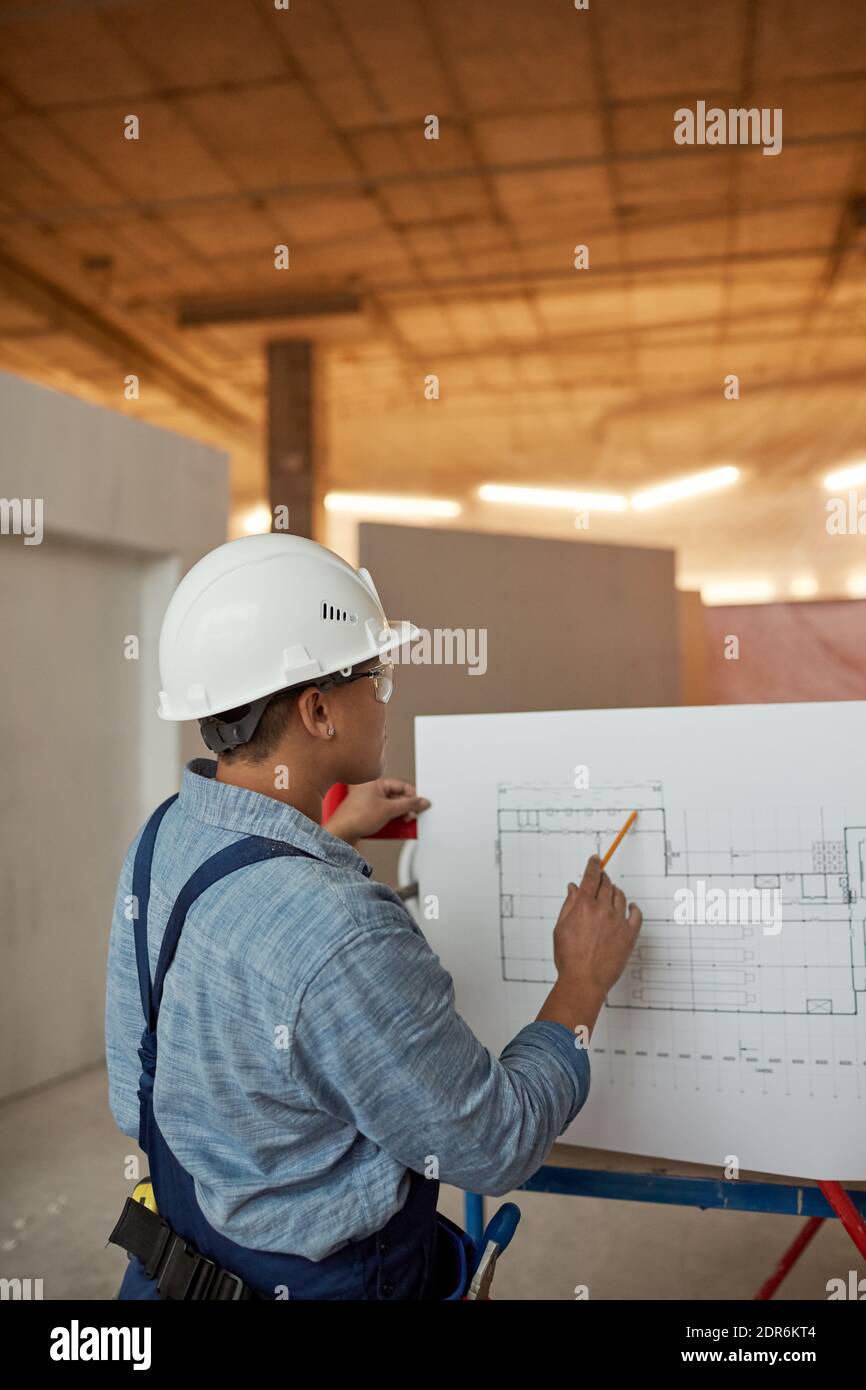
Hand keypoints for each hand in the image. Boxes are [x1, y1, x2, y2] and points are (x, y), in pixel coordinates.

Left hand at [326, 778, 431, 844]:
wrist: (340, 833)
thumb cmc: (355, 817)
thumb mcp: (388, 810)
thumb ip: (408, 805)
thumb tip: (421, 801)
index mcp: (376, 783)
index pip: (401, 785)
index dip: (412, 796)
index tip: (419, 805)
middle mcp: (372, 791)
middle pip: (397, 797)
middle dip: (406, 808)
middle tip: (411, 816)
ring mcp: (368, 803)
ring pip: (391, 808)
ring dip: (399, 816)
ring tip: (403, 823)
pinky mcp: (366, 814)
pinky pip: (384, 815)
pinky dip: (391, 821)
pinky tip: (393, 828)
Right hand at [537, 855, 642, 1035]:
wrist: (584, 981)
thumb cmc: (569, 958)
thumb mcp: (561, 928)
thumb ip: (569, 905)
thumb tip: (572, 888)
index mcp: (583, 906)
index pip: (590, 878)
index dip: (593, 866)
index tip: (595, 860)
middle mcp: (602, 910)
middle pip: (606, 885)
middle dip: (603, 877)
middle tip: (602, 876)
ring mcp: (618, 922)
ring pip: (620, 897)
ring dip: (615, 890)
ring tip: (612, 892)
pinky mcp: (629, 935)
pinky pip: (636, 915)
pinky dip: (633, 907)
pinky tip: (630, 906)